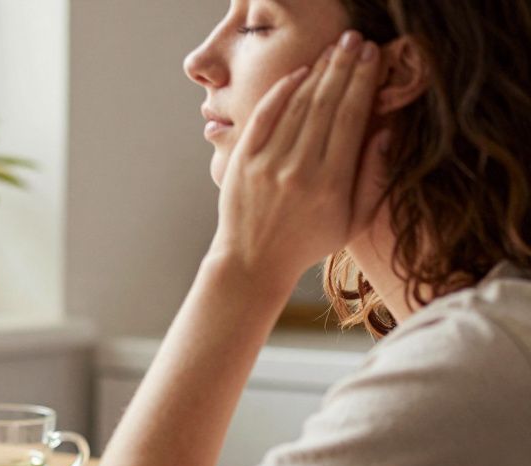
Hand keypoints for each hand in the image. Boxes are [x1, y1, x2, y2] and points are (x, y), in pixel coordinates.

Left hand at [212, 30, 389, 286]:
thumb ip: (374, 177)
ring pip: (297, 105)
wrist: (252, 261)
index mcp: (331, 183)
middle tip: (356, 41)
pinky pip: (264, 116)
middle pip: (326, 103)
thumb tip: (386, 130)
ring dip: (317, 71)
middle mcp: (299, 169)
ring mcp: (267, 163)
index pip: (351, 117)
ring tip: (333, 51)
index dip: (363, 81)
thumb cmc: (308, 242)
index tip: (374, 57)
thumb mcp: (354, 220)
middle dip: (344, 66)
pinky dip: (281, 90)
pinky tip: (299, 72)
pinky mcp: (242, 161)